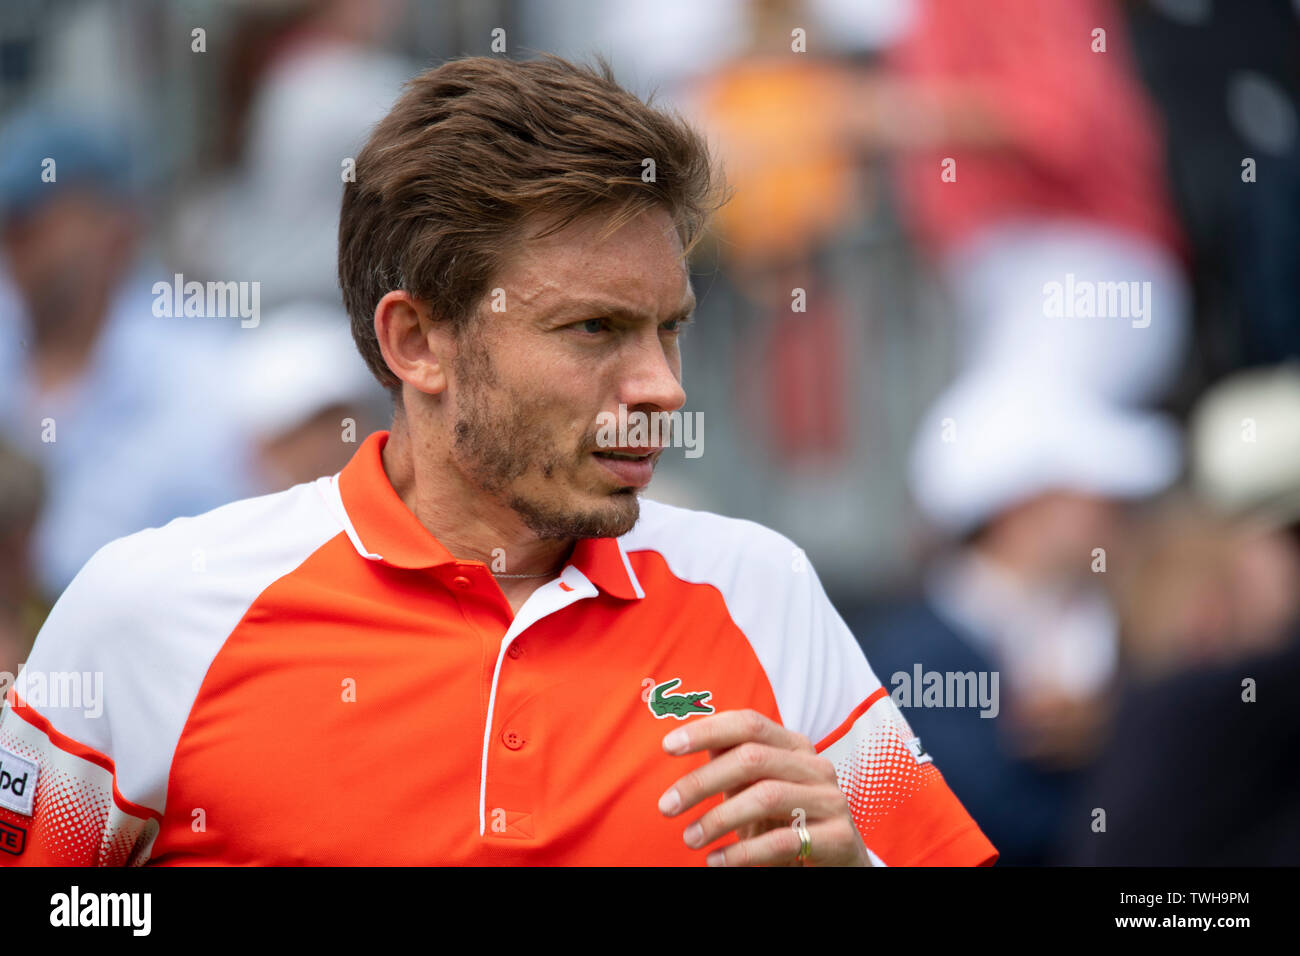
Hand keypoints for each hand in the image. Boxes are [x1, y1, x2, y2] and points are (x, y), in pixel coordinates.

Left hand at [657, 709, 870, 865]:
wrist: (840, 862)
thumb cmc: (788, 821)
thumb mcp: (758, 788)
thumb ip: (731, 763)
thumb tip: (685, 737)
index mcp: (794, 746)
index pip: (749, 723)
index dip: (708, 730)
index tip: (668, 745)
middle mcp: (816, 766)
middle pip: (752, 758)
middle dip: (702, 781)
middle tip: (666, 806)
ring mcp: (831, 800)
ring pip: (766, 796)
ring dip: (718, 819)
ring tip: (689, 839)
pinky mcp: (840, 838)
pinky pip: (783, 841)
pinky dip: (743, 853)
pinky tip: (717, 861)